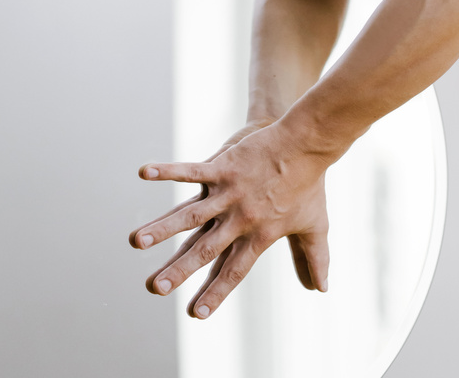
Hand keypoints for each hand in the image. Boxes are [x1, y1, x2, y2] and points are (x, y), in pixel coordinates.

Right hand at [129, 119, 329, 318]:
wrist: (306, 144)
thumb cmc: (310, 184)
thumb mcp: (315, 226)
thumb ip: (314, 259)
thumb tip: (320, 288)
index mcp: (259, 236)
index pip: (233, 271)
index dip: (215, 292)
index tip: (195, 313)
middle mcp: (240, 218)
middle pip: (205, 250)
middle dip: (178, 270)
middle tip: (154, 287)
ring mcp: (229, 192)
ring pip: (191, 215)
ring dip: (162, 227)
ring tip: (137, 240)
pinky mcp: (223, 166)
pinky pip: (190, 170)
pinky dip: (167, 171)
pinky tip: (143, 172)